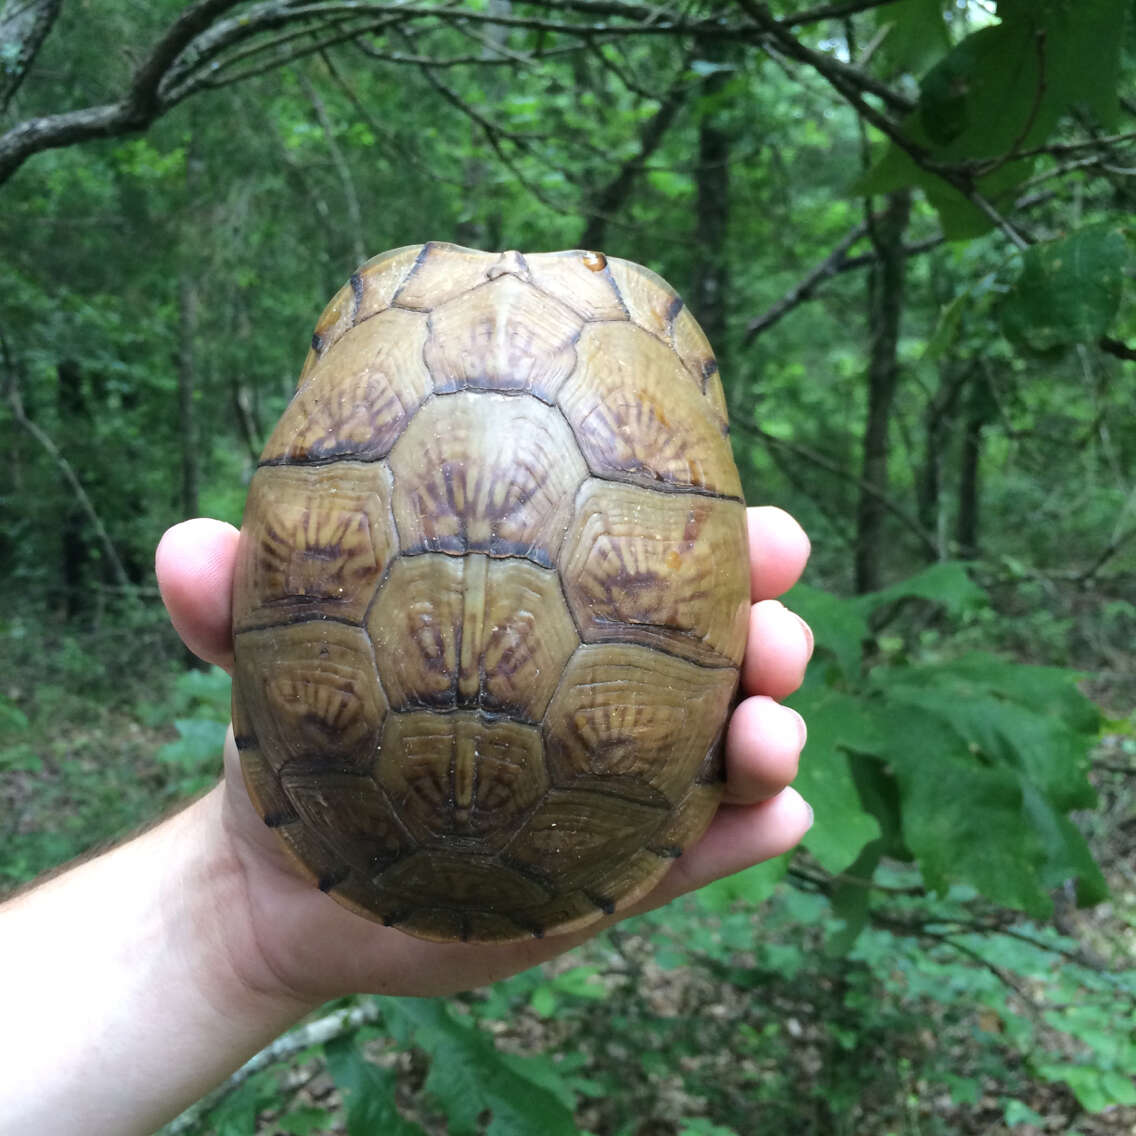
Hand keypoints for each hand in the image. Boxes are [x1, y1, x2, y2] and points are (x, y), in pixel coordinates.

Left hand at [155, 506, 813, 1002]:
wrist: (286, 882)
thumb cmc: (307, 742)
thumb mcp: (274, 659)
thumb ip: (235, 605)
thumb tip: (184, 547)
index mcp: (553, 624)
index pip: (652, 570)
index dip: (720, 539)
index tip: (756, 521)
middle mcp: (604, 695)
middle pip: (720, 651)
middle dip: (769, 628)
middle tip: (771, 627)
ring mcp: (623, 786)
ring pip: (734, 747)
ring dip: (775, 732)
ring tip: (768, 733)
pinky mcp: (621, 872)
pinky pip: (705, 851)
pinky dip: (753, 832)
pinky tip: (774, 822)